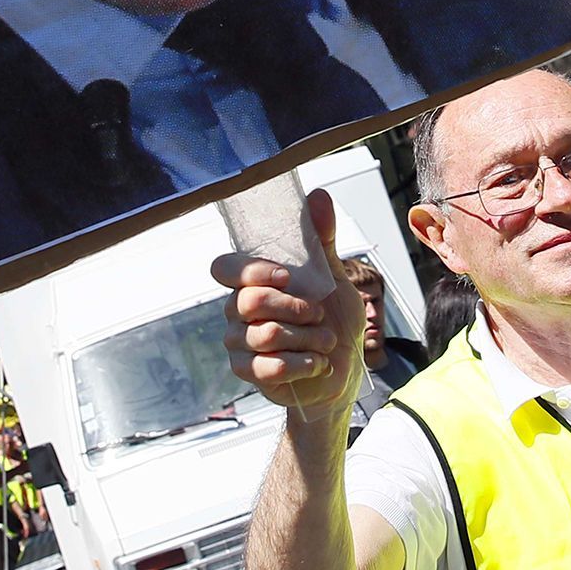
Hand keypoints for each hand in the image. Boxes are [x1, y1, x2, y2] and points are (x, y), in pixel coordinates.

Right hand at [212, 189, 361, 420]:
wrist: (345, 369)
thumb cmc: (334, 321)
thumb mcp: (334, 277)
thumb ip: (322, 240)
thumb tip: (318, 196)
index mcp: (252, 282)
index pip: (225, 268)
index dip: (252, 271)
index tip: (287, 277)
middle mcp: (237, 310)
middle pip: (248, 301)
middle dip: (296, 309)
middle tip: (319, 315)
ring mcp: (239, 342)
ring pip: (265, 334)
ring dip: (307, 338)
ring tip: (325, 342)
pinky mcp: (248, 373)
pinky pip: (267, 366)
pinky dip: (301, 364)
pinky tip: (316, 364)